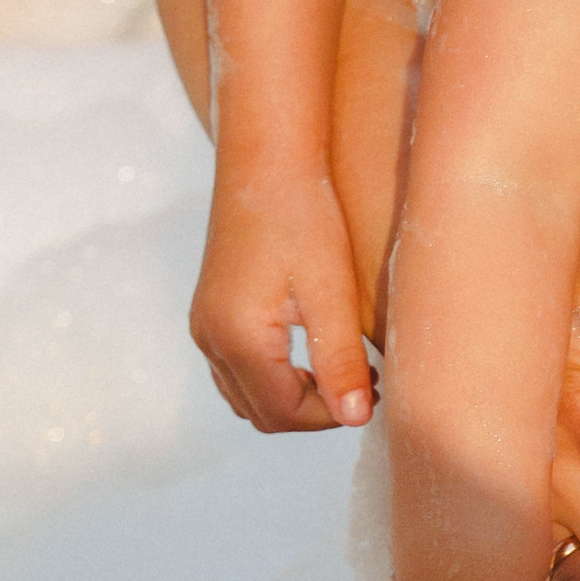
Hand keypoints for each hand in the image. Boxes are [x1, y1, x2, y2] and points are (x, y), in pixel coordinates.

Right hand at [190, 161, 371, 431]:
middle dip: (313, 411)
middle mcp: (210, 339)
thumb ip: (340, 360)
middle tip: (363, 385)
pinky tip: (311, 353)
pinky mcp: (210, 312)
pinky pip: (235, 369)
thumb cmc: (303, 217)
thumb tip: (357, 417)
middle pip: (261, 412)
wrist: (266, 163)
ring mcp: (204, 326)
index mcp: (238, 337)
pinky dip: (272, 377)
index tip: (374, 394)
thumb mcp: (332, 293)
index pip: (283, 412)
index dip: (331, 415)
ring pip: (245, 395)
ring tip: (342, 369)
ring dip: (292, 397)